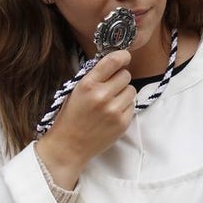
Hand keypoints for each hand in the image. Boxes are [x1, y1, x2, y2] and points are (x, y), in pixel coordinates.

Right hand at [35, 49, 135, 189]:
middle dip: (120, 79)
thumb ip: (94, 77)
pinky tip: (113, 113)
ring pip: (132, 90)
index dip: (122, 56)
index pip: (113, 61)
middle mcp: (102, 96)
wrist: (69, 146)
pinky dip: (125, 107)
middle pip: (126, 75)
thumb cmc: (70, 116)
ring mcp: (114, 111)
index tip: (125, 57)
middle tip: (111, 87)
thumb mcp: (75, 91)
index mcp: (87, 85)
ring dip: (124, 93)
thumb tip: (114, 62)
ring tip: (111, 101)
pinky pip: (133, 106)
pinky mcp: (122, 123)